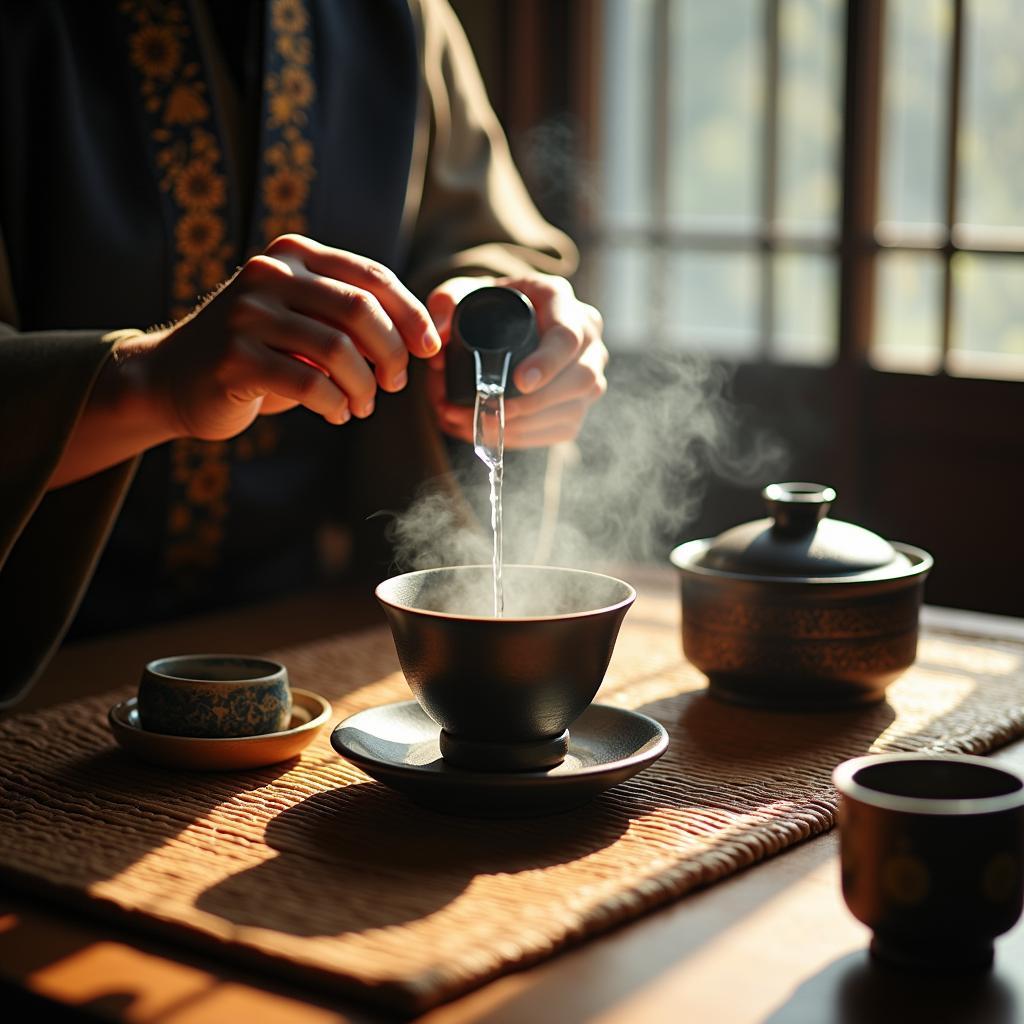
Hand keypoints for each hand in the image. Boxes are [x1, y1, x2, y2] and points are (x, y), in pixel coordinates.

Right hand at [142, 234, 441, 440]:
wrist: (173, 378)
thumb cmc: (255, 352)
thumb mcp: (303, 320)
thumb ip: (348, 316)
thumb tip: (419, 337)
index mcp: (292, 256)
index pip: (370, 277)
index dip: (410, 313)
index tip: (429, 347)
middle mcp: (268, 275)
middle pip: (360, 310)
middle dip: (391, 353)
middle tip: (395, 384)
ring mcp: (246, 313)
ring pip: (338, 350)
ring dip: (364, 387)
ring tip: (363, 406)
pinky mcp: (233, 356)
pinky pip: (309, 383)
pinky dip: (335, 404)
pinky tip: (337, 413)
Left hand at [425, 274, 607, 446]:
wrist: (499, 324)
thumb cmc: (483, 305)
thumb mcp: (461, 293)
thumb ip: (444, 303)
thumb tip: (438, 339)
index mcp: (559, 299)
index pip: (567, 336)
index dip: (547, 363)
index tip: (518, 381)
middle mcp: (586, 335)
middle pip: (582, 378)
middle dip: (533, 403)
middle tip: (488, 409)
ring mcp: (589, 372)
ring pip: (573, 409)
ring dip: (524, 425)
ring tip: (476, 424)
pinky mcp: (579, 403)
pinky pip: (563, 429)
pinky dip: (526, 437)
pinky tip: (494, 433)